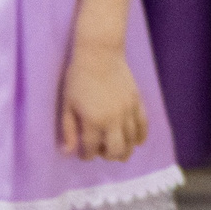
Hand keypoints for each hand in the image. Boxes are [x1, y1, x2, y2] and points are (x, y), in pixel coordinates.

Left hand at [59, 41, 148, 160]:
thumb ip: (68, 130)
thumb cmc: (78, 77)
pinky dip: (141, 137)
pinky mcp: (137, 102)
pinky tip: (136, 141)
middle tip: (100, 150)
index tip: (82, 153)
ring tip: (117, 149)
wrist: (99, 53)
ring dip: (124, 150)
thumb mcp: (67, 105)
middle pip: (116, 151)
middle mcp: (113, 120)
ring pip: (131, 142)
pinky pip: (143, 125)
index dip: (85, 155)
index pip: (91, 149)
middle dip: (107, 156)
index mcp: (93, 121)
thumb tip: (67, 152)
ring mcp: (128, 111)